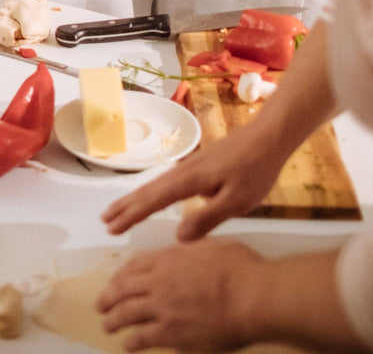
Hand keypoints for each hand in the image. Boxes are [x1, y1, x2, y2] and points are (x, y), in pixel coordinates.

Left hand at [97, 239, 263, 351]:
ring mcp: (163, 309)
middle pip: (123, 289)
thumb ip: (193, 248)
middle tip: (101, 304)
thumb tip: (186, 246)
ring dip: (113, 320)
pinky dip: (132, 342)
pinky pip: (143, 338)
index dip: (121, 275)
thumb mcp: (213, 246)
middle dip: (108, 297)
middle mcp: (159, 282)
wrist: (253, 298)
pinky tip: (128, 345)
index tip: (115, 281)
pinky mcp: (172, 334)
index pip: (134, 266)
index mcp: (168, 258)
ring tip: (107, 325)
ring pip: (126, 314)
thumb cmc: (242, 270)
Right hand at [102, 119, 289, 241]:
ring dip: (135, 198)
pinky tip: (154, 196)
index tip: (112, 228)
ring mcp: (189, 166)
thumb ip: (207, 219)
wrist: (268, 136)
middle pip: (147, 190)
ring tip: (119, 210)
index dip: (132, 215)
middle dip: (125, 206)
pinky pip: (166, 181)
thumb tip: (178, 236)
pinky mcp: (198, 164)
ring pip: (155, 184)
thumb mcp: (237, 202)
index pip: (153, 201)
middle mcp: (183, 172)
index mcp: (189, 181)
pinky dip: (152, 191)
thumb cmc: (255, 170)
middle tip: (104, 220)